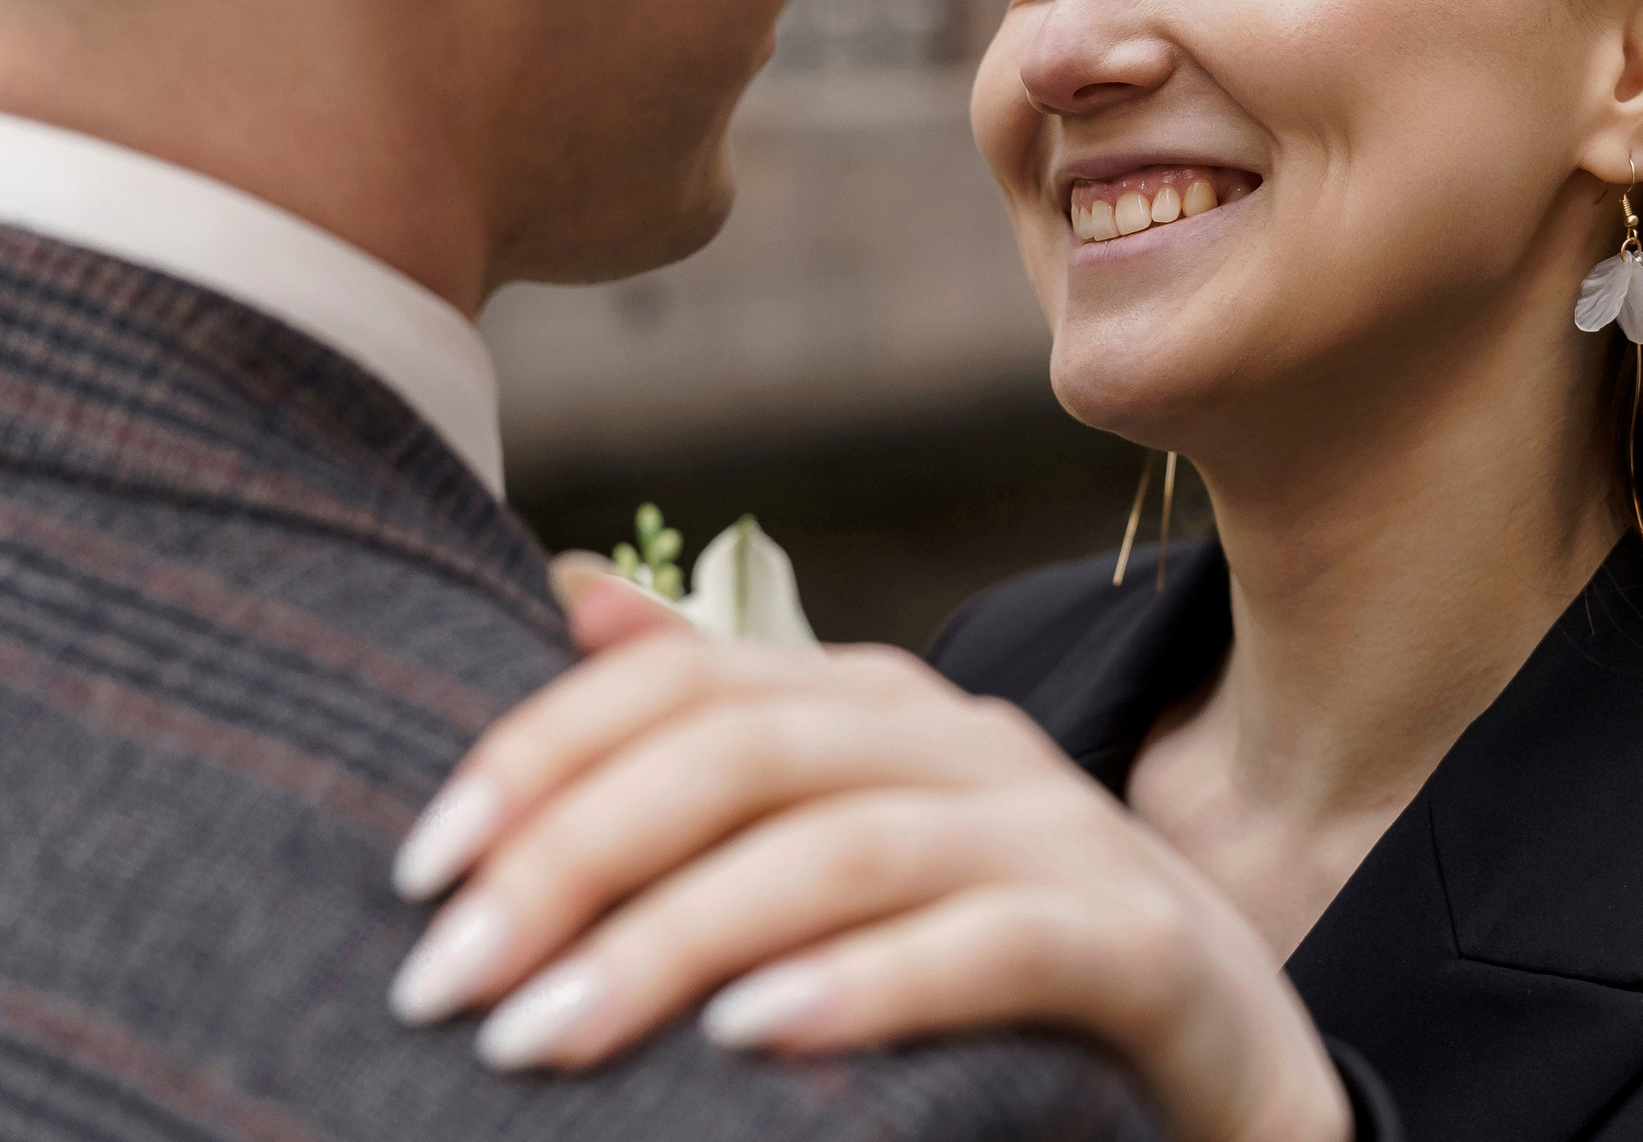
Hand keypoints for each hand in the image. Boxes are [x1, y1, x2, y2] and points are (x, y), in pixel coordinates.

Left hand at [385, 554, 1352, 1141]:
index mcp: (876, 704)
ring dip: (677, 940)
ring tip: (543, 1038)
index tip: (418, 868)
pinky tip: (750, 1041)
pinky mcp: (1142, 944)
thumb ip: (720, 719)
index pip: (684, 681)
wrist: (1223, 1060)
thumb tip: (563, 584)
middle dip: (575, 856)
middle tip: (444, 978)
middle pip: (746, 752)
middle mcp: (965, 740)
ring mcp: (1063, 832)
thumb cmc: (990, 954)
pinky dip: (866, 985)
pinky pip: (995, 945)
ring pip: (846, 848)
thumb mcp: (843, 832)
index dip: (540, 755)